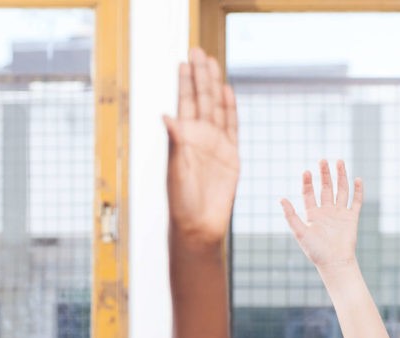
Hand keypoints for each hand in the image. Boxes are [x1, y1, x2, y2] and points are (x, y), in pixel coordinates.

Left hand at [164, 47, 238, 247]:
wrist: (199, 225)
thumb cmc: (181, 202)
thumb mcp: (176, 171)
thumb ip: (176, 143)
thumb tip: (167, 116)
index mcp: (183, 139)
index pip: (184, 104)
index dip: (185, 83)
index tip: (184, 61)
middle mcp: (198, 138)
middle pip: (200, 100)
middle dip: (199, 76)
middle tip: (197, 51)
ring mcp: (215, 145)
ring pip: (216, 109)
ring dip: (214, 86)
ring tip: (212, 63)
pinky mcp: (230, 156)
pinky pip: (231, 127)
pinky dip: (230, 110)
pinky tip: (227, 92)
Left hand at [281, 159, 361, 269]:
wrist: (334, 262)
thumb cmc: (315, 250)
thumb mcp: (300, 232)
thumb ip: (291, 215)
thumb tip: (281, 199)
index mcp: (313, 214)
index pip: (309, 193)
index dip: (307, 182)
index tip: (306, 172)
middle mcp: (326, 211)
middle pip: (326, 188)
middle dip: (324, 174)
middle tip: (323, 160)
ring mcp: (339, 213)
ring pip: (341, 190)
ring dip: (341, 176)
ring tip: (340, 161)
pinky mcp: (351, 218)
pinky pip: (356, 202)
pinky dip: (358, 191)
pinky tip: (358, 179)